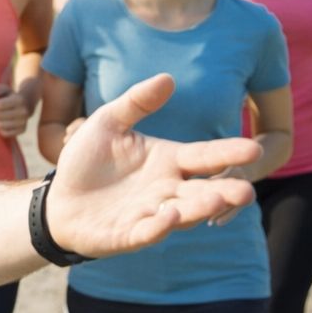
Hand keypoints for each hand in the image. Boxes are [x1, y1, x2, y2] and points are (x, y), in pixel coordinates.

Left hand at [0, 83, 29, 137]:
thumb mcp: (4, 88)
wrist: (25, 105)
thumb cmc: (9, 96)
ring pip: (0, 125)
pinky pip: (5, 133)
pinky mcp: (22, 130)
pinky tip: (0, 122)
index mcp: (19, 100)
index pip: (0, 105)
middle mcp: (23, 112)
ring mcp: (23, 122)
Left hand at [46, 74, 260, 258]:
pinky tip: (168, 215)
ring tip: (218, 200)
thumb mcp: (108, 123)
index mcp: (168, 160)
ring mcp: (150, 214)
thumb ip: (136, 102)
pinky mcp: (129, 235)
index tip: (253, 148)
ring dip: (200, 208)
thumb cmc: (87, 160)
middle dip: (225, 190)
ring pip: (183, 213)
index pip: (204, 156)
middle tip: (246, 188)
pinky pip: (148, 232)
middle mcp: (167, 189)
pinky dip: (159, 226)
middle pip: (203, 190)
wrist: (57, 198)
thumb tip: (168, 77)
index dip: (228, 153)